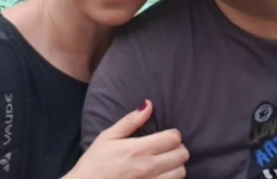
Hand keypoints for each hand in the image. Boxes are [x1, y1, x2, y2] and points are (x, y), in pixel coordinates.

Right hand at [67, 100, 188, 178]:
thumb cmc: (94, 163)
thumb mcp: (108, 137)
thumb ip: (130, 121)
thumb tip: (148, 104)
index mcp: (138, 149)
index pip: (173, 138)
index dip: (173, 134)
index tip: (165, 136)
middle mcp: (148, 167)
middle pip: (182, 154)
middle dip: (177, 149)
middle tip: (167, 149)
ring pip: (181, 172)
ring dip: (176, 166)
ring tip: (165, 163)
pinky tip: (161, 175)